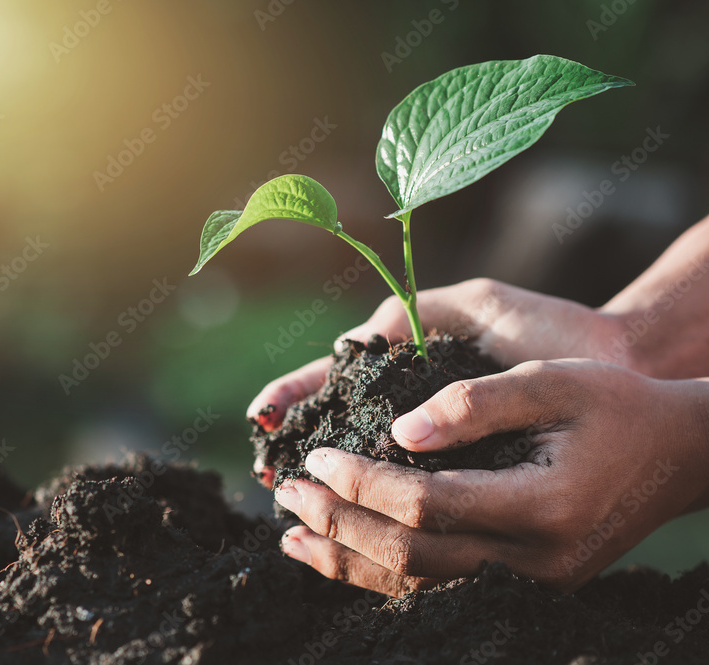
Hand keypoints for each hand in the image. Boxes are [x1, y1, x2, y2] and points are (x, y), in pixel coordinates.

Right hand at [248, 278, 627, 485]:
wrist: (619, 366)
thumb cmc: (548, 326)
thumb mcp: (476, 304)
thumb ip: (413, 313)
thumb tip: (350, 346)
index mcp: (406, 363)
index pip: (334, 379)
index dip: (293, 395)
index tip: (261, 414)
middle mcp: (415, 409)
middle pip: (338, 430)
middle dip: (298, 448)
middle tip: (269, 471)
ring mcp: (438, 445)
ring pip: (368, 469)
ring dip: (328, 484)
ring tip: (293, 501)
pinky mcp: (468, 476)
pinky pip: (414, 495)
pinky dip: (379, 509)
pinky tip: (354, 523)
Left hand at [272, 360, 708, 594]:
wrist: (677, 454)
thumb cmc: (615, 405)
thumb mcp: (551, 382)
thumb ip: (472, 404)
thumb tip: (396, 432)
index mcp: (542, 506)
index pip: (426, 504)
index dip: (361, 481)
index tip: (317, 453)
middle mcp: (535, 560)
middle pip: (413, 556)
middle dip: (340, 525)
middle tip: (287, 493)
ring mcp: (531, 582)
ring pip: (420, 585)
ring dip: (350, 561)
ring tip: (293, 535)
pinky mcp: (523, 583)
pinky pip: (440, 586)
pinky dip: (384, 573)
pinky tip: (344, 556)